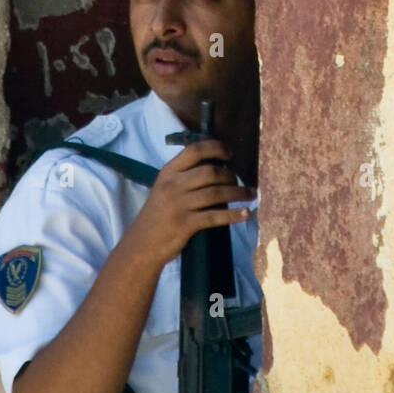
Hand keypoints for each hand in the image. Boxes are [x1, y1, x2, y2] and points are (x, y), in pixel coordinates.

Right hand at [127, 139, 254, 266]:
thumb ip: (185, 176)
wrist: (142, 245)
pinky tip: (246, 214)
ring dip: (239, 193)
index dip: (216, 148)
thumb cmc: (158, 214)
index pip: (195, 150)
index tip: (230, 154)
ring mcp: (178, 205)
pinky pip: (215, 217)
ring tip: (252, 195)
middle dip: (231, 176)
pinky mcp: (185, 224)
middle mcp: (172, 185)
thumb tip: (219, 166)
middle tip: (239, 182)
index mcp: (168, 172)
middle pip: (210, 172)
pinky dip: (233, 215)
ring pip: (216, 193)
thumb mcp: (164, 188)